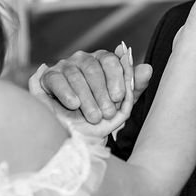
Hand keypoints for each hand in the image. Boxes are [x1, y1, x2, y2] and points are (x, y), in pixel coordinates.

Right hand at [30, 43, 152, 127]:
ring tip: (94, 116)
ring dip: (86, 98)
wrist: (76, 136)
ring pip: (75, 75)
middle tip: (107, 113)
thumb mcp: (122, 105)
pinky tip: (73, 105)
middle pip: (92, 68)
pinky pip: (56, 79)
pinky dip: (65, 92)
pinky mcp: (48, 77)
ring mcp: (64, 66)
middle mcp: (83, 60)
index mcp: (102, 61)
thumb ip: (134, 87)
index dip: (116, 78)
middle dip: (101, 92)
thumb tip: (148, 68)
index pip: (110, 60)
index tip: (120, 97)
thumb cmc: (101, 117)